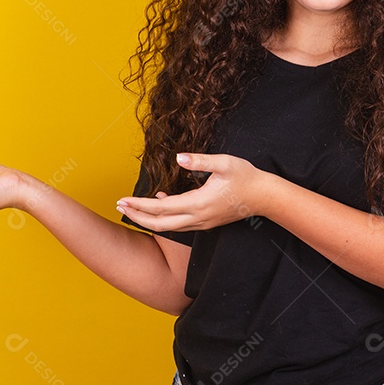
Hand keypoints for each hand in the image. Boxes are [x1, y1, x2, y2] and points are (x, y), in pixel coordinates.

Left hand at [116, 153, 266, 232]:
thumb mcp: (224, 162)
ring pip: (168, 227)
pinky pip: (180, 224)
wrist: (265, 197)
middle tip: (118, 207)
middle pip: (159, 224)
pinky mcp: (206, 222)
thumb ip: (200, 161)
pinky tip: (160, 202)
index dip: (139, 205)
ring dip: (148, 218)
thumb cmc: (245, 177)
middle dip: (137, 216)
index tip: (122, 200)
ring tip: (131, 208)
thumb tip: (178, 157)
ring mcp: (202, 223)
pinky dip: (165, 217)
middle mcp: (198, 218)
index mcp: (198, 203)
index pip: (161, 208)